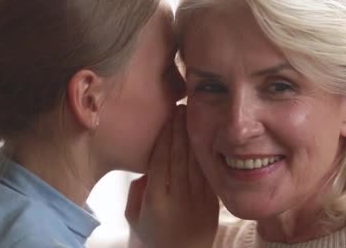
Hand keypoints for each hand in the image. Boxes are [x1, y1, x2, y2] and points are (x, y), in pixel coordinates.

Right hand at [125, 105, 218, 247]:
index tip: (167, 118)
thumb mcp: (133, 215)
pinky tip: (204, 140)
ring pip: (195, 163)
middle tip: (180, 109)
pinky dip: (205, 156)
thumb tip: (148, 167)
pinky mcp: (211, 205)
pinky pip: (207, 175)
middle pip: (179, 157)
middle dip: (180, 130)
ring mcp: (197, 202)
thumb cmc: (152, 236)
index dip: (165, 136)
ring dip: (193, 138)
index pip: (161, 160)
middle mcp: (178, 199)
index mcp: (156, 201)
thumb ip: (137, 189)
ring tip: (191, 118)